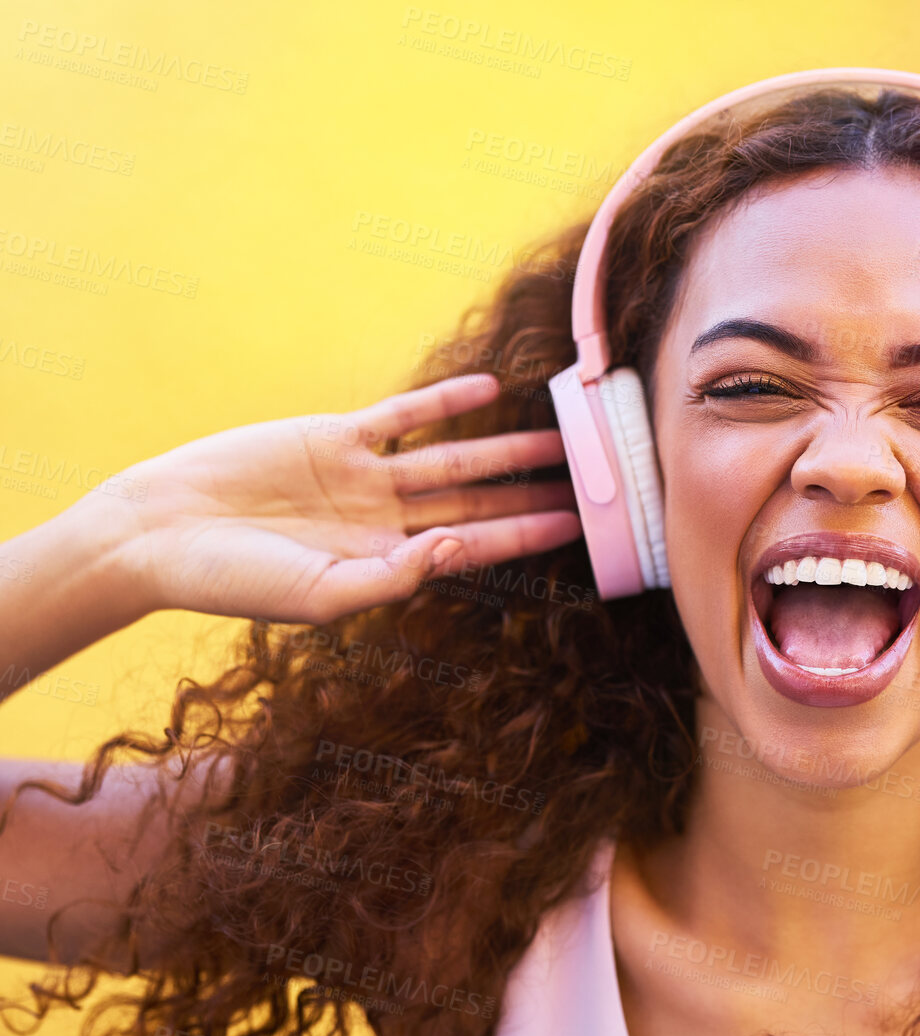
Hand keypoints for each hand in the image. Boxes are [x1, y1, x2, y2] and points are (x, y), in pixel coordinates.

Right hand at [99, 373, 581, 623]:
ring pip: (452, 459)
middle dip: (532, 494)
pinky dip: (443, 402)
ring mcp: (363, 476)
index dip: (527, 536)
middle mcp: (385, 519)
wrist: (160, 534)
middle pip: (477, 503)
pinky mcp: (335, 437)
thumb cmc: (235, 581)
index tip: (581, 528)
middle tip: (592, 482)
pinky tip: (489, 388)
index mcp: (387, 563)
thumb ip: (393, 577)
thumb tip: (456, 549)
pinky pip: (402, 416)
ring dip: (504, 448)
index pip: (475, 548)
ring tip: (559, 438)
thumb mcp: (321, 596)